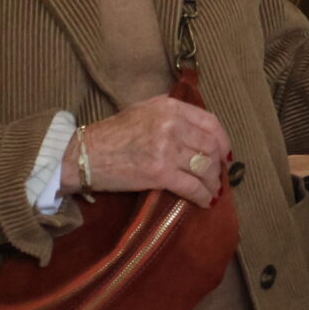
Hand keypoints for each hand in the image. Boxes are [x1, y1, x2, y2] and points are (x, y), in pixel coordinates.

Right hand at [69, 96, 231, 209]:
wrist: (83, 155)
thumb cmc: (110, 133)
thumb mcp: (143, 110)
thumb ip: (171, 114)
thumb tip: (197, 129)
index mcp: (170, 108)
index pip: (210, 123)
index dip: (223, 141)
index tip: (226, 153)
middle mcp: (172, 125)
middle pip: (210, 147)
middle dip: (218, 165)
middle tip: (218, 175)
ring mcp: (167, 149)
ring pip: (204, 167)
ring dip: (213, 182)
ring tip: (214, 190)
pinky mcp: (159, 173)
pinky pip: (191, 186)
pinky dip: (203, 195)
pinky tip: (206, 201)